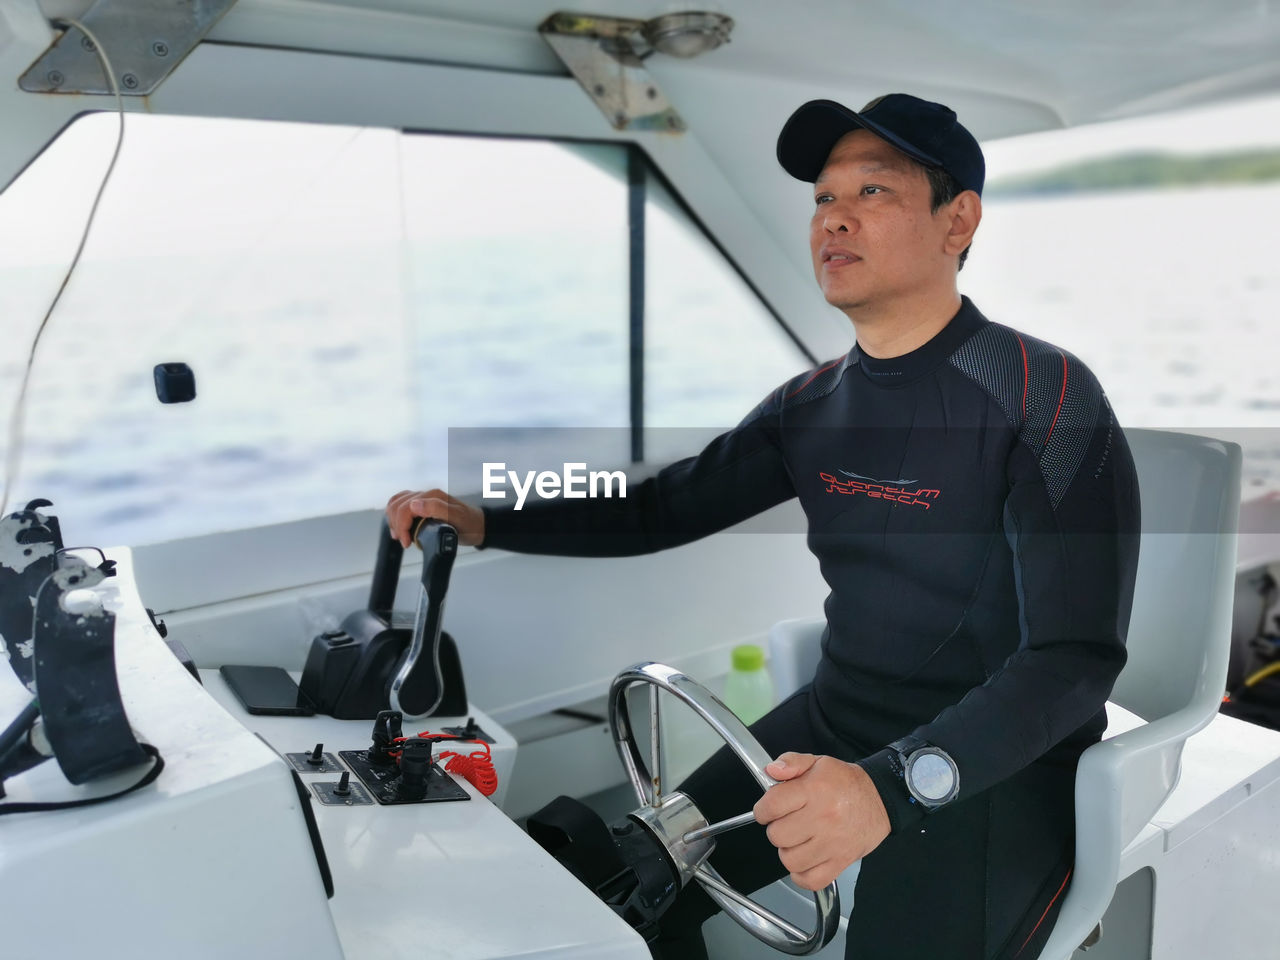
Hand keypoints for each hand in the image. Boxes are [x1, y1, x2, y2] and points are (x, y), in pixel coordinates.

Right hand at [385, 488, 485, 548]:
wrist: (477, 525)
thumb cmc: (469, 524)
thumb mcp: (457, 518)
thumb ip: (437, 509)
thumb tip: (414, 505)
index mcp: (432, 496)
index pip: (405, 508)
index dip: (401, 526)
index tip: (407, 543)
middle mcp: (425, 494)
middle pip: (397, 506)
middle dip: (397, 525)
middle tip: (405, 542)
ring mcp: (422, 498)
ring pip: (395, 504)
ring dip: (393, 520)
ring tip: (401, 536)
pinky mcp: (421, 504)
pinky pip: (400, 504)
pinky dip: (395, 515)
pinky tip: (399, 528)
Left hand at [752, 752, 890, 890]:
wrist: (880, 799)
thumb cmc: (846, 783)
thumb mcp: (817, 762)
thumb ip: (791, 762)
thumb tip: (772, 771)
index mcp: (814, 790)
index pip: (772, 805)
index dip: (763, 809)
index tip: (767, 810)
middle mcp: (823, 817)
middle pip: (777, 835)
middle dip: (777, 829)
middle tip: (788, 822)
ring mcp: (832, 843)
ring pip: (790, 860)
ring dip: (788, 851)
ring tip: (798, 839)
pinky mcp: (841, 862)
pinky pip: (810, 880)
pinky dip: (802, 874)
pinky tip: (806, 858)